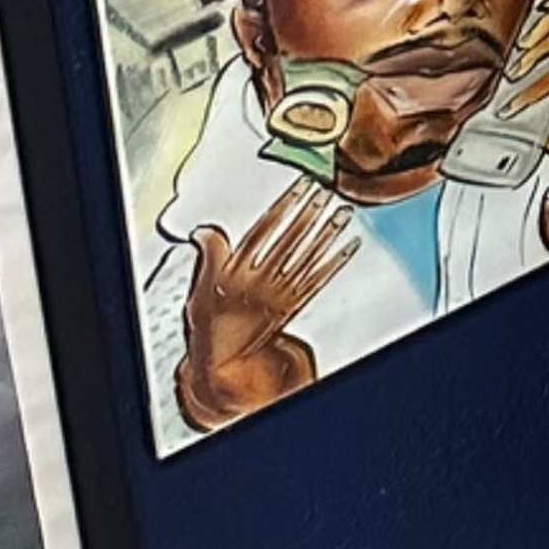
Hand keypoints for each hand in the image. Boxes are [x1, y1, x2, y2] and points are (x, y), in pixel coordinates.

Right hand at [177, 182, 353, 428]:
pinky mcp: (293, 307)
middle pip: (289, 241)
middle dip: (309, 215)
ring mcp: (278, 295)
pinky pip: (317, 282)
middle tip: (327, 191)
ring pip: (307, 258)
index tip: (301, 185)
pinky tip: (350, 247)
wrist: (221, 362)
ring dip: (327, 234)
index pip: (264, 231)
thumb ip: (208, 254)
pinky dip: (336, 263)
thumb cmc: (210, 320)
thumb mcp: (199, 286)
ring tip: (343, 212)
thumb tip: (202, 229)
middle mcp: (260, 282)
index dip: (284, 206)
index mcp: (236, 272)